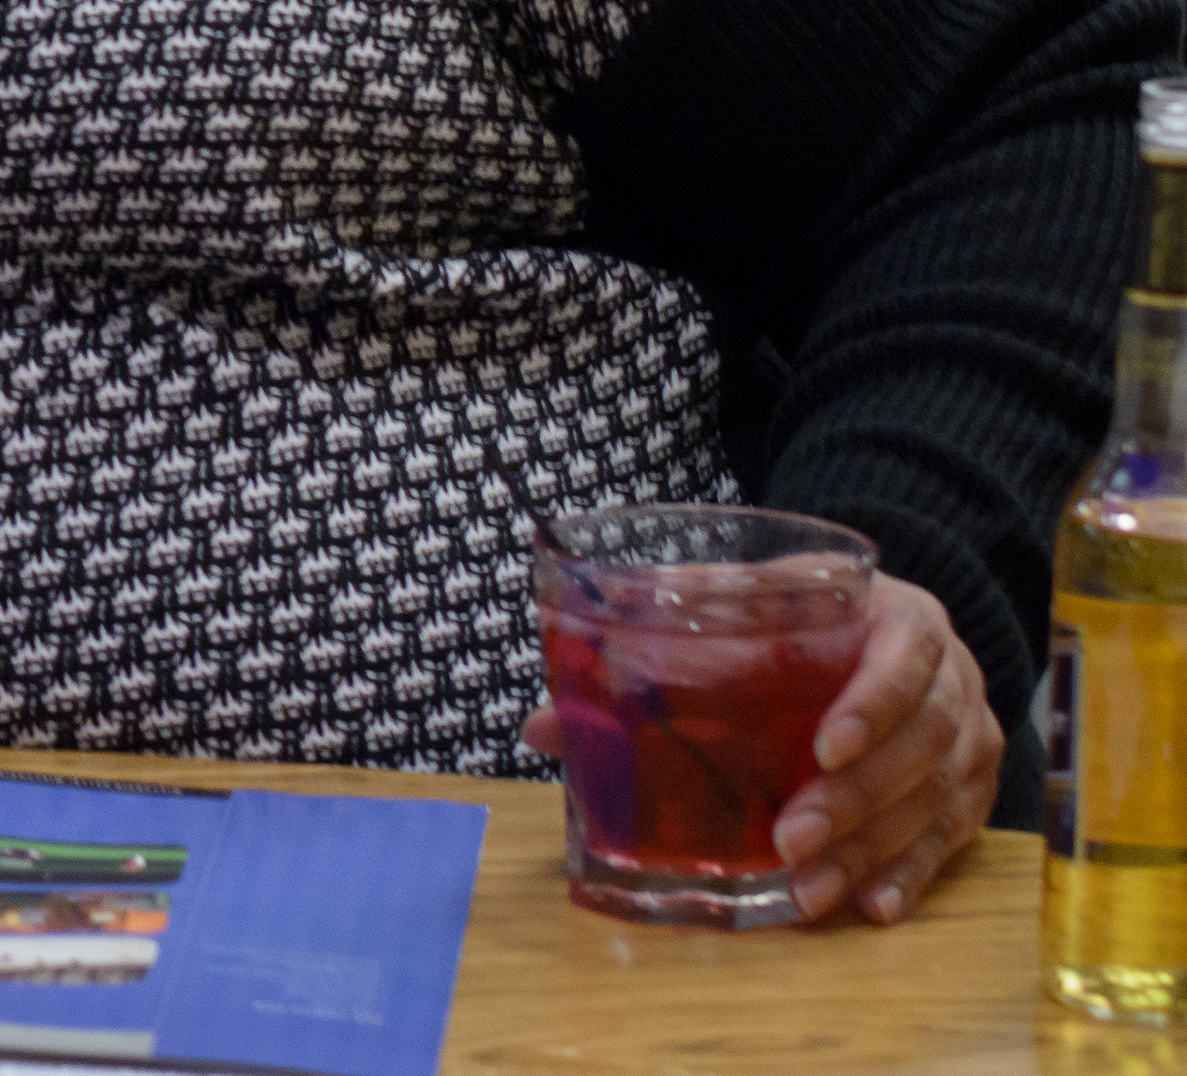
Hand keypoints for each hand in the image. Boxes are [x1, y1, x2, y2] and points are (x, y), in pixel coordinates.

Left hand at [519, 571, 1000, 924]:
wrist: (877, 625)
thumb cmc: (797, 619)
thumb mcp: (740, 607)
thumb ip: (654, 643)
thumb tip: (542, 727)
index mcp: (900, 618)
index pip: (906, 657)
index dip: (872, 702)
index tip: (822, 747)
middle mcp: (953, 678)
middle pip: (923, 741)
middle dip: (856, 797)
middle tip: (792, 839)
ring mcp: (970, 736)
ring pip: (935, 798)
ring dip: (872, 848)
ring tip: (811, 889)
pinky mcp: (969, 789)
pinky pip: (950, 838)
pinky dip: (909, 874)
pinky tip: (871, 906)